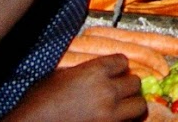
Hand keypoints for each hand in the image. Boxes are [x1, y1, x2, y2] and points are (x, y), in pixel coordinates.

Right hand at [5, 54, 143, 121]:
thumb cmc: (38, 103)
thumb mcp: (58, 76)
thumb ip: (81, 72)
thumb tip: (91, 72)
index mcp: (94, 72)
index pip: (122, 61)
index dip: (118, 67)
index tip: (115, 71)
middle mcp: (106, 92)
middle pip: (135, 82)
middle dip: (127, 85)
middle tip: (120, 90)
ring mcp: (110, 115)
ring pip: (139, 105)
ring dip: (132, 104)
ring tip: (123, 106)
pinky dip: (124, 121)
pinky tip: (113, 119)